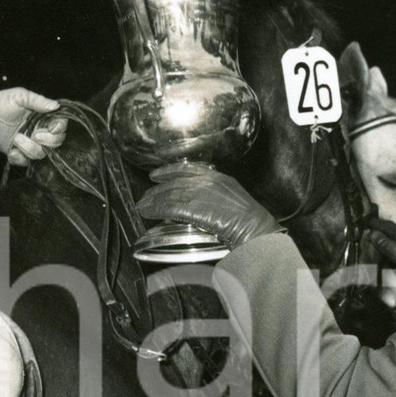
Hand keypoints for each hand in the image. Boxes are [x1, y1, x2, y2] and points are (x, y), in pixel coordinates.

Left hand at [0, 88, 67, 166]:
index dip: (60, 128)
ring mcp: (30, 144)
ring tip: (16, 138)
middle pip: (56, 142)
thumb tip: (56, 105)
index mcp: (43, 117)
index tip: (52, 128)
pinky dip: (19, 158)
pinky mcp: (19, 154)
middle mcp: (40, 132)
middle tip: (34, 134)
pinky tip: (11, 151)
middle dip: (47, 141)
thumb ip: (37, 100)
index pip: (60, 125)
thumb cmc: (1, 103)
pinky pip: (25, 162)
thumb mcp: (20, 96)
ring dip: (29, 148)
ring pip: (40, 154)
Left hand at [137, 164, 281, 250]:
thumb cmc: (249, 220)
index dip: (169, 171)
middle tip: (145, 196)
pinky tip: (146, 213)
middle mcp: (206, 181)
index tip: (157, 174)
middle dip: (157, 190)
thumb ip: (216, 197)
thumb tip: (204, 207)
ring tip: (141, 207)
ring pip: (169, 194)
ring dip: (152, 201)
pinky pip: (167, 207)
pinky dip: (154, 210)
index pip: (188, 169)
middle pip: (174, 182)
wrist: (254, 227)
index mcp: (218, 177)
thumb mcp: (233, 199)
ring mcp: (199, 194)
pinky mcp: (193, 207)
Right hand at [363, 214, 395, 271]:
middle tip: (369, 231)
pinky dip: (393, 252)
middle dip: (380, 231)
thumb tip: (372, 233)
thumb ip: (386, 244)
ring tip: (377, 244)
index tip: (365, 221)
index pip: (387, 226)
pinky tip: (390, 257)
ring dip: (386, 241)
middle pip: (392, 233)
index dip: (376, 223)